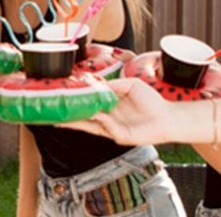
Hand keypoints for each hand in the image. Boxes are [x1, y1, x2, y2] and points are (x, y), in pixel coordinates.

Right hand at [57, 78, 184, 145]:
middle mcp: (107, 117)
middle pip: (83, 116)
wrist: (167, 117)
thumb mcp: (131, 85)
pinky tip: (95, 113)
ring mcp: (111, 128)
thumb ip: (113, 85)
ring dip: (75, 122)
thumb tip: (95, 85)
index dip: (76, 99)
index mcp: (109, 105)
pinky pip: (105, 127)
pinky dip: (99, 120)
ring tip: (59, 118)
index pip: (88, 102)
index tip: (63, 94)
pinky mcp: (118, 136)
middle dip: (68, 114)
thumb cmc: (152, 100)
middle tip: (52, 110)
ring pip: (89, 125)